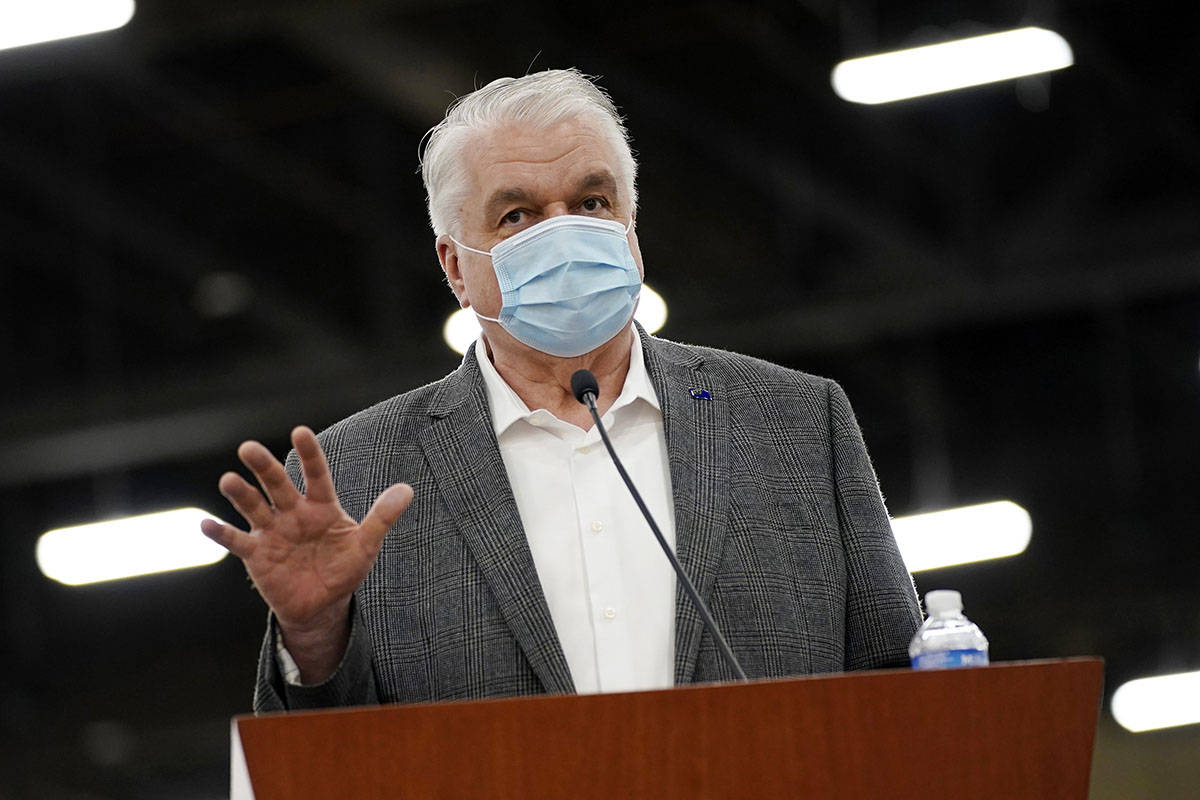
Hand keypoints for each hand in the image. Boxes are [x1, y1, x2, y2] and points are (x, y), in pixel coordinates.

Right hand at [201, 426, 411, 679]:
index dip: (309, 454)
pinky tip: (206, 524)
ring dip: (240, 494)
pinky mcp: (256, 554)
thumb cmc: (344, 569)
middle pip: (276, 484)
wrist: (321, 605)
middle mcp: (293, 512)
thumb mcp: (366, 545)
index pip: (315, 474)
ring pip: (253, 507)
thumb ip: (382, 517)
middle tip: (248, 448)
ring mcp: (272, 531)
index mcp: (321, 506)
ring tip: (228, 480)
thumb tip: (407, 489)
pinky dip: (221, 533)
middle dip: (264, 466)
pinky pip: (236, 541)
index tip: (300, 431)